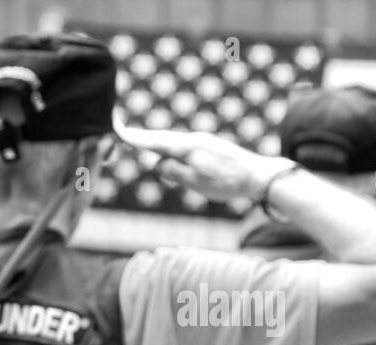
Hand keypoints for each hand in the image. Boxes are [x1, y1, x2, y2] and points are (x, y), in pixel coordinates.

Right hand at [117, 126, 294, 202]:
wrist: (260, 176)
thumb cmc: (228, 183)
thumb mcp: (196, 182)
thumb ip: (173, 171)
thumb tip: (154, 163)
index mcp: (188, 147)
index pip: (154, 142)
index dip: (134, 138)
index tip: (116, 131)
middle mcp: (193, 140)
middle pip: (160, 139)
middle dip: (140, 138)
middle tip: (121, 136)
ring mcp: (202, 142)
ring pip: (171, 143)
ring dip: (154, 144)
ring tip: (138, 143)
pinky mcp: (208, 147)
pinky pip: (181, 147)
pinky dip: (167, 149)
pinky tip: (165, 153)